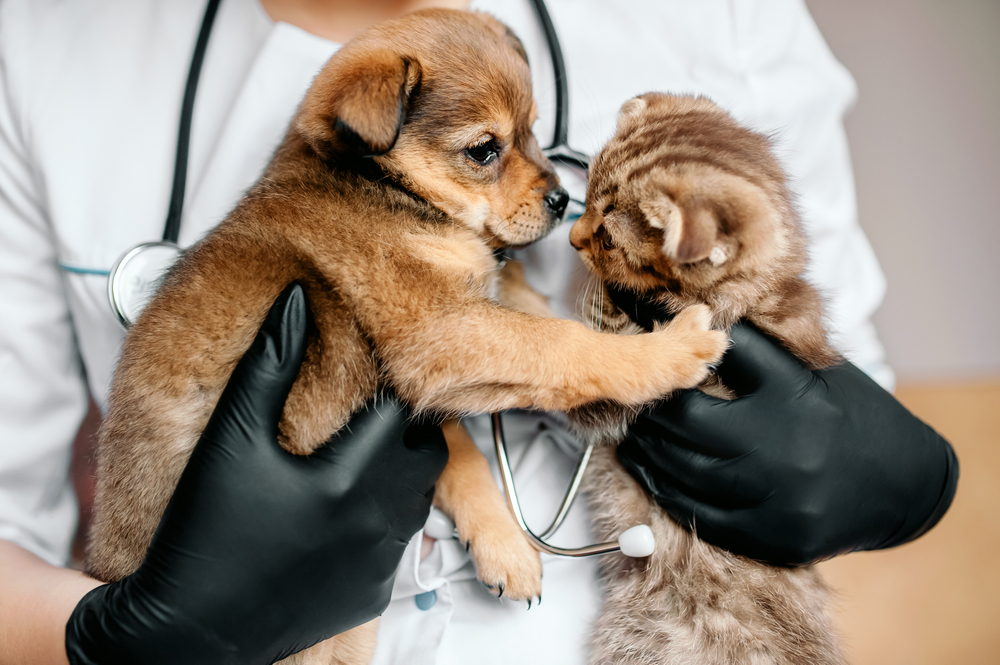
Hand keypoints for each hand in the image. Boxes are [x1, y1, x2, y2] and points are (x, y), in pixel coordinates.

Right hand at [66, 284, 447, 664]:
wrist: (187, 630)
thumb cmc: (201, 528)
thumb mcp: (230, 437)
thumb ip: (270, 363)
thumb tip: (299, 299)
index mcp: (350, 476)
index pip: (400, 407)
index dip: (389, 382)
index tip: (373, 370)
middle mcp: (377, 521)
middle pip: (423, 451)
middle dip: (402, 427)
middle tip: (366, 412)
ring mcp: (377, 562)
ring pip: (417, 496)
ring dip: (398, 469)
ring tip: (356, 453)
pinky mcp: (368, 593)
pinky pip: (397, 541)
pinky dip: (381, 515)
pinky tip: (339, 507)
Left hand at [617, 322, 958, 565]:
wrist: (905, 484)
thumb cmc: (852, 413)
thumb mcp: (813, 369)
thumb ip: (755, 350)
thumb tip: (692, 321)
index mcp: (792, 396)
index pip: (709, 370)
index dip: (671, 361)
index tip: (651, 349)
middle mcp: (780, 449)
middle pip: (686, 426)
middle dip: (651, 410)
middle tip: (630, 397)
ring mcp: (774, 499)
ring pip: (683, 473)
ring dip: (647, 452)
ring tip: (628, 434)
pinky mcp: (770, 537)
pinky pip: (700, 514)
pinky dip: (667, 490)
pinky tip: (651, 472)